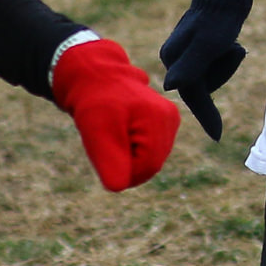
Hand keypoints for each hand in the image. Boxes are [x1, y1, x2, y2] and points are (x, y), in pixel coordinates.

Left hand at [50, 37, 180, 191]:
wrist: (96, 78)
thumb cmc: (94, 104)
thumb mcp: (97, 133)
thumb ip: (110, 161)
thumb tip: (119, 187)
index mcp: (161, 119)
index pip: (148, 167)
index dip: (123, 171)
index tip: (104, 153)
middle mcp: (171, 119)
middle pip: (152, 165)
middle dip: (127, 163)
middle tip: (107, 143)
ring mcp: (170, 120)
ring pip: (152, 159)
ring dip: (129, 157)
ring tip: (114, 134)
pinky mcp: (165, 122)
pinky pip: (150, 150)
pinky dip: (133, 149)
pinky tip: (122, 133)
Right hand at [159, 0, 258, 142]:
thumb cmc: (219, 16)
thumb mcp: (209, 43)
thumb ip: (191, 66)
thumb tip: (170, 87)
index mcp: (173, 59)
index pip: (193, 95)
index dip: (207, 115)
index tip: (219, 136)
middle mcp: (175, 57)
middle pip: (205, 84)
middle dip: (224, 70)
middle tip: (231, 46)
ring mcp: (186, 51)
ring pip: (212, 73)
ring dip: (227, 60)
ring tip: (230, 39)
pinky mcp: (198, 45)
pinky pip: (216, 62)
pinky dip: (227, 54)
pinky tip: (230, 38)